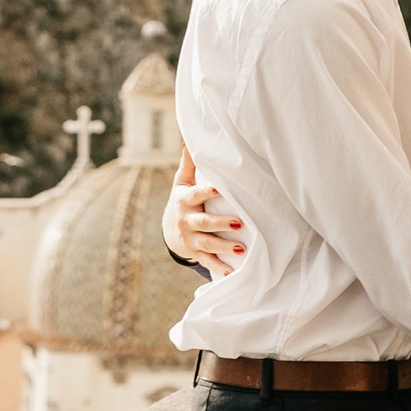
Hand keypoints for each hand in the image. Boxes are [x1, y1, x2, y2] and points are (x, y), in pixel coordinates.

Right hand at [163, 145, 245, 275]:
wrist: (169, 231)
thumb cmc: (182, 200)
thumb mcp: (181, 182)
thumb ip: (189, 163)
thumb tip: (188, 138)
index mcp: (184, 201)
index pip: (195, 195)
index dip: (206, 192)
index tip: (219, 189)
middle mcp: (186, 221)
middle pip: (203, 223)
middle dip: (220, 224)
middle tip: (239, 223)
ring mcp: (190, 239)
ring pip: (207, 244)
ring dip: (224, 247)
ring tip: (242, 249)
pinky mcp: (195, 253)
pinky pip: (207, 262)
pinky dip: (218, 268)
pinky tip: (232, 272)